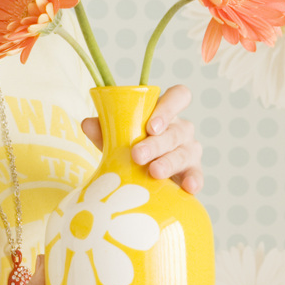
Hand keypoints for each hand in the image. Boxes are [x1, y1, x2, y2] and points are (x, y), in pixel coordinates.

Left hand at [81, 82, 203, 195]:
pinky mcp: (192, 173)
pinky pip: (197, 175)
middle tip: (137, 155)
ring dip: (169, 162)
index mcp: (165, 112)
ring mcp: (189, 150)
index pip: (179, 97)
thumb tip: (87, 123)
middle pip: (176, 130)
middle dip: (156, 143)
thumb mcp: (116, 139)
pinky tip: (188, 188)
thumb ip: (104, 130)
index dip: (168, 107)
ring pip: (185, 152)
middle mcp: (181, 129)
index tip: (150, 125)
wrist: (140, 176)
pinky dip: (195, 180)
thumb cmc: (131, 148)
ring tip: (154, 172)